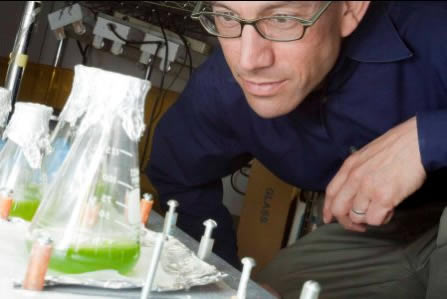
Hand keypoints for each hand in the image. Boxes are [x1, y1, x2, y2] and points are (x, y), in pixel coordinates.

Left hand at [323, 116, 425, 231]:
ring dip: (367, 219)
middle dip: (346, 221)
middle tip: (357, 225)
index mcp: (349, 167)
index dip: (327, 209)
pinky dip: (381, 219)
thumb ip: (356, 172)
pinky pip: (374, 219)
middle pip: (339, 209)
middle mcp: (354, 178)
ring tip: (379, 210)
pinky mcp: (384, 198)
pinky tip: (389, 210)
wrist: (416, 142)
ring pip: (356, 217)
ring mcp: (368, 188)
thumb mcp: (365, 155)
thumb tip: (353, 193)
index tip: (328, 218)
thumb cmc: (395, 148)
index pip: (330, 192)